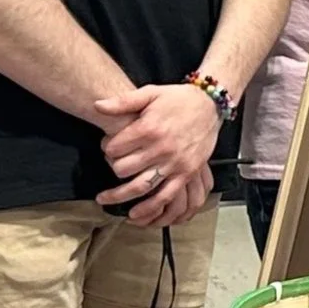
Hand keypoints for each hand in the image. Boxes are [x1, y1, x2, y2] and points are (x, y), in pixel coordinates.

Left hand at [95, 84, 221, 226]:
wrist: (210, 104)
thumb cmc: (179, 99)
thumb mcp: (151, 93)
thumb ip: (123, 101)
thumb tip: (97, 105)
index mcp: (149, 128)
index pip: (115, 148)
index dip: (107, 148)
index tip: (108, 146)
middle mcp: (161, 148)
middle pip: (123, 169)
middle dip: (112, 168)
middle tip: (111, 165)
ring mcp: (174, 163)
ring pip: (141, 187)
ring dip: (120, 196)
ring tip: (105, 199)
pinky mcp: (186, 173)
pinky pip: (166, 196)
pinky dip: (149, 208)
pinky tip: (134, 214)